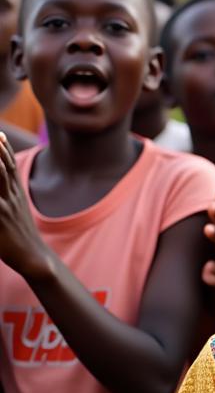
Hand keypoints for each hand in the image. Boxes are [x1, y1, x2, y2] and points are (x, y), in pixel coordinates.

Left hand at [0, 133, 51, 277]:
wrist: (34, 258)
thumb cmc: (20, 236)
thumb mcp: (17, 212)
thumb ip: (9, 197)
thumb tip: (5, 185)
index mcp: (16, 194)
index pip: (9, 166)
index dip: (3, 149)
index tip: (0, 134)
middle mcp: (11, 198)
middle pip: (2, 167)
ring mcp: (5, 208)